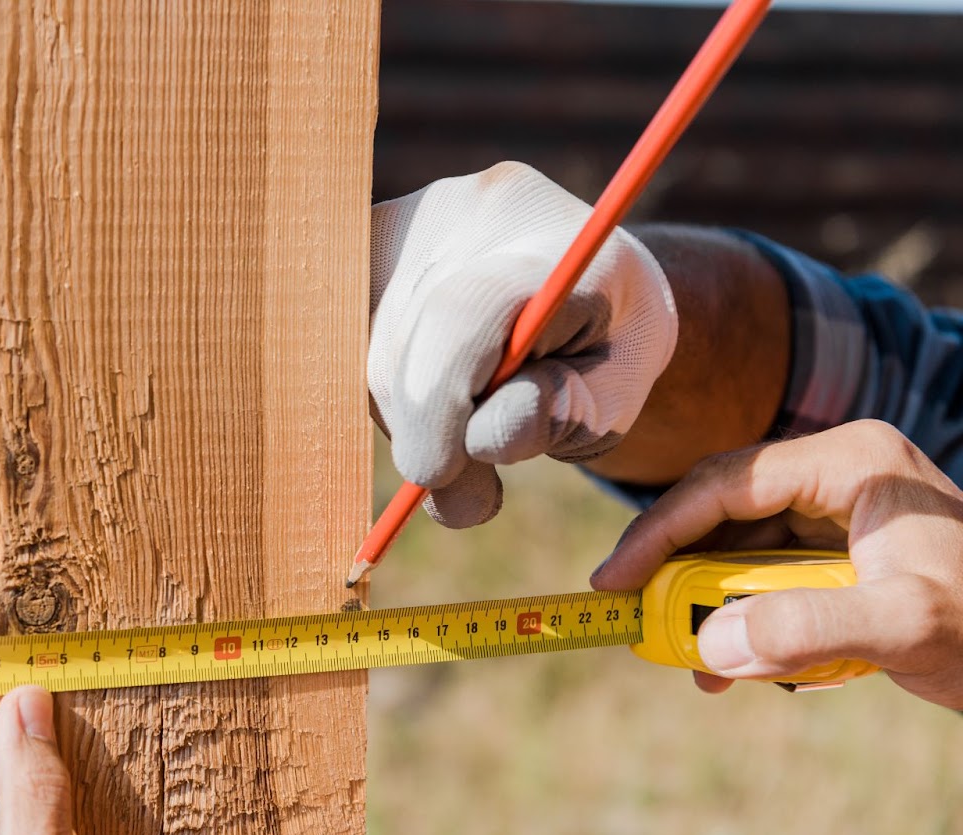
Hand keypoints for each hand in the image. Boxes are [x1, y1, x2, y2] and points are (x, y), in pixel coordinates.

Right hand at [368, 162, 678, 527]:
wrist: (586, 274)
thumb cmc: (605, 344)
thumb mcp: (616, 392)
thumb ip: (563, 416)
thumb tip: (482, 440)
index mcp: (554, 243)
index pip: (466, 313)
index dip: (440, 404)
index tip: (440, 475)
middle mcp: (474, 211)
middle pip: (408, 344)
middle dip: (424, 432)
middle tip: (466, 494)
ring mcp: (414, 218)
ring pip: (371, 349)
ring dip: (406, 415)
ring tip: (465, 426)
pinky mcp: (370, 236)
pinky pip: (349, 337)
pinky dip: (387, 387)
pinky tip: (434, 387)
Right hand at [592, 421, 962, 708]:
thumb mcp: (905, 625)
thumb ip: (807, 627)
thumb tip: (709, 645)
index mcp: (851, 461)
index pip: (726, 484)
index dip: (658, 531)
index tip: (612, 583)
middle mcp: (838, 475)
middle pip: (722, 515)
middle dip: (675, 575)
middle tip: (634, 623)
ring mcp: (838, 514)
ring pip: (737, 552)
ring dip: (704, 608)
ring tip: (685, 662)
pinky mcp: (840, 555)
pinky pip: (766, 581)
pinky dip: (741, 623)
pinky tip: (726, 667)